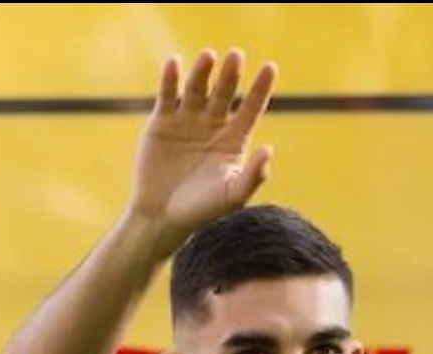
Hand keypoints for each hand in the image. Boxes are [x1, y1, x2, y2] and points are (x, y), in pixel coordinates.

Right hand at [129, 48, 276, 237]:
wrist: (162, 217)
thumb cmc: (202, 211)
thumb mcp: (232, 196)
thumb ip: (252, 176)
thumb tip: (269, 151)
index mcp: (234, 140)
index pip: (252, 108)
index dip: (261, 88)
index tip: (270, 67)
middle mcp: (213, 125)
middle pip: (225, 92)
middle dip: (230, 74)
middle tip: (236, 56)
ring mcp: (187, 120)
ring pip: (197, 88)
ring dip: (203, 71)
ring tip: (209, 56)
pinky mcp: (162, 121)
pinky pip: (167, 94)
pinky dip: (170, 78)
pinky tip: (174, 62)